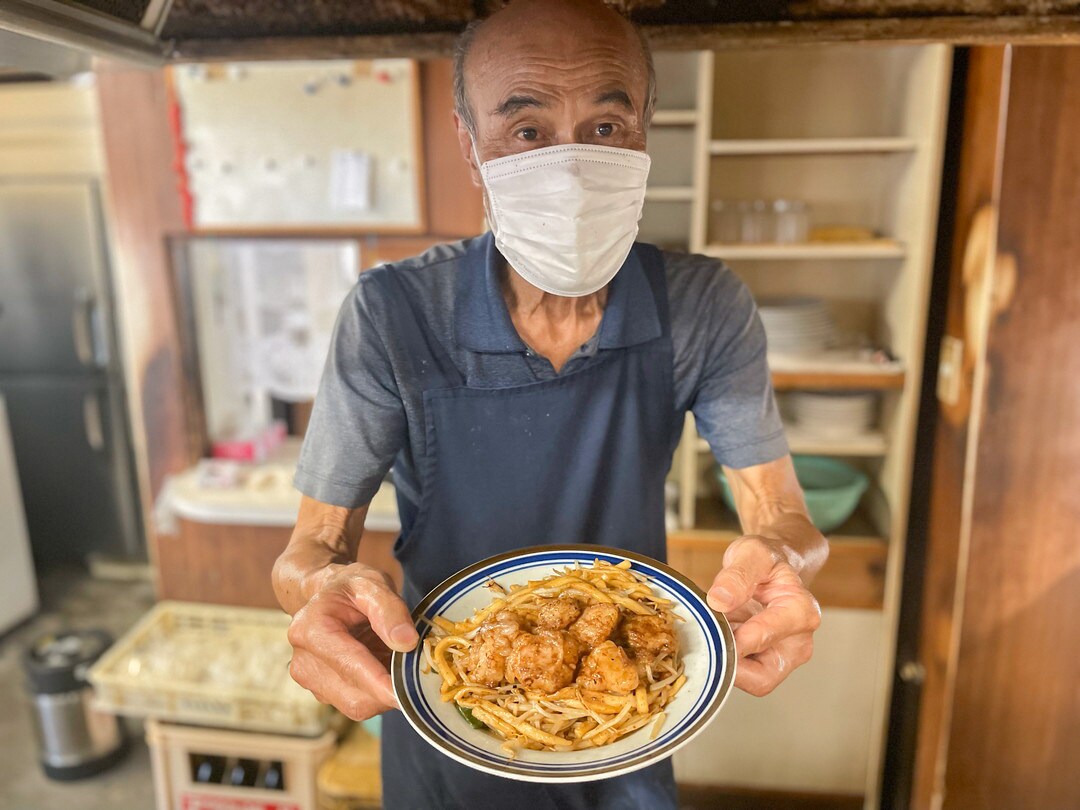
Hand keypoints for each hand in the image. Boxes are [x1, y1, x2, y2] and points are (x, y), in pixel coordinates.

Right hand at [286, 563, 417, 720]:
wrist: (327, 596)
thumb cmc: (350, 588)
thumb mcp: (373, 584)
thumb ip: (390, 610)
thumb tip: (407, 643)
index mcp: (311, 630)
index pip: (349, 665)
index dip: (380, 683)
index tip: (408, 693)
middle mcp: (304, 662)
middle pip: (354, 697)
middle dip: (389, 692)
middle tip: (417, 674)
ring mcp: (311, 681)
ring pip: (357, 706)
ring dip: (384, 694)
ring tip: (398, 664)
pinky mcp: (323, 693)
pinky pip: (357, 704)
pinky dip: (378, 694)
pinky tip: (385, 670)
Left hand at [706, 535, 821, 696]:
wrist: (771, 568)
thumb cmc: (765, 561)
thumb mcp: (751, 553)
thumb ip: (737, 576)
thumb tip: (720, 600)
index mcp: (801, 611)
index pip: (768, 637)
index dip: (737, 641)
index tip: (713, 631)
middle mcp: (798, 642)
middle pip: (764, 677)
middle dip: (730, 664)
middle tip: (704, 643)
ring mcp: (784, 657)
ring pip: (753, 682)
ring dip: (726, 664)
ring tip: (709, 635)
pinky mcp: (768, 664)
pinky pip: (744, 675)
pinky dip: (725, 661)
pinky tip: (713, 639)